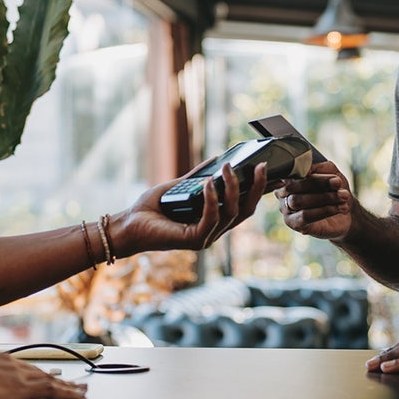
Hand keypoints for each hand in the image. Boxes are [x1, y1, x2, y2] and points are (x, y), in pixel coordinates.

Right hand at [0, 346, 87, 398]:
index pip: (16, 364)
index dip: (32, 370)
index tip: (41, 372)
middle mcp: (5, 360)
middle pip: (35, 369)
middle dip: (53, 376)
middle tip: (70, 381)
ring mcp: (15, 372)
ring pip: (49, 378)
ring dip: (67, 386)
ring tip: (81, 391)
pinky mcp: (21, 388)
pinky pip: (52, 390)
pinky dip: (67, 393)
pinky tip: (77, 397)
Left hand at [114, 162, 268, 253]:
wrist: (128, 224)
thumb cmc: (152, 208)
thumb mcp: (180, 186)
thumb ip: (198, 176)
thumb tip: (217, 158)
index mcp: (214, 220)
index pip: (243, 206)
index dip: (258, 191)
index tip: (270, 172)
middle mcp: (214, 231)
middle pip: (245, 211)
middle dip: (256, 188)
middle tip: (259, 165)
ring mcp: (206, 237)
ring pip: (231, 213)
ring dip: (232, 188)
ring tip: (227, 167)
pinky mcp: (194, 240)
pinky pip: (211, 218)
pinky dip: (212, 199)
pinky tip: (208, 183)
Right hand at [276, 160, 353, 240]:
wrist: (347, 212)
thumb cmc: (335, 190)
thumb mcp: (332, 173)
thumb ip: (320, 168)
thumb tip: (307, 170)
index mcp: (289, 178)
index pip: (291, 172)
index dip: (308, 172)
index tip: (328, 174)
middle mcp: (283, 193)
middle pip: (293, 186)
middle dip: (318, 184)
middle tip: (338, 183)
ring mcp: (287, 210)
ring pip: (298, 201)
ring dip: (324, 197)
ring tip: (343, 196)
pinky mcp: (295, 224)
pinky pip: (305, 216)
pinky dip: (324, 210)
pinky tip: (339, 208)